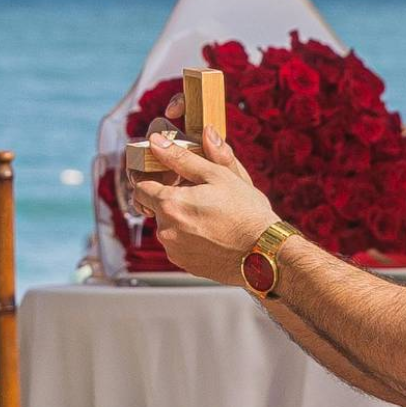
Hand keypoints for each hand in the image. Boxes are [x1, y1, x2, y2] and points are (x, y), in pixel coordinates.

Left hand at [136, 125, 277, 283]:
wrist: (265, 253)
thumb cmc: (246, 211)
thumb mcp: (218, 174)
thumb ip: (182, 157)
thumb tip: (157, 141)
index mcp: (170, 204)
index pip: (139, 187)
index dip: (148, 177)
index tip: (163, 174)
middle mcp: (166, 231)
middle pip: (156, 207)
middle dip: (172, 197)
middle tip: (200, 193)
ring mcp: (175, 251)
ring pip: (168, 226)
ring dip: (182, 218)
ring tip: (211, 214)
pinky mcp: (186, 265)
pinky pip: (179, 244)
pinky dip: (190, 236)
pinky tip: (213, 232)